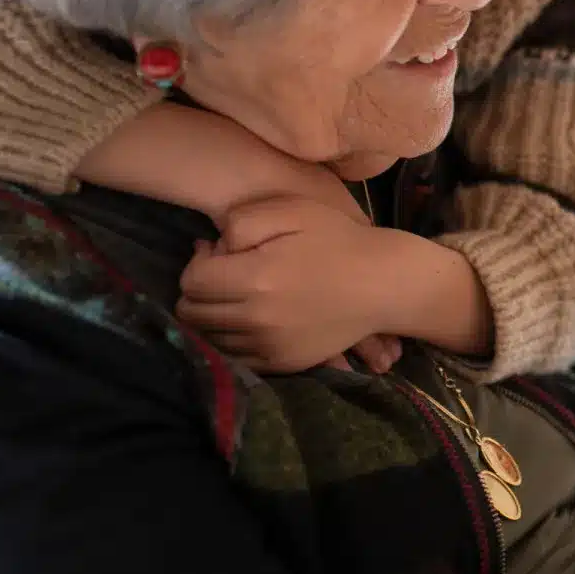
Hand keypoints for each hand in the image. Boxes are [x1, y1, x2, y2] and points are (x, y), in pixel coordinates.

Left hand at [177, 196, 485, 372]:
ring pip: (209, 336)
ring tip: (241, 295)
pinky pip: (235, 356)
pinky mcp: (282, 363)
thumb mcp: (292, 210)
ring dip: (215, 315)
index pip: (190, 281)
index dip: (200, 262)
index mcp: (256, 278)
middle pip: (192, 312)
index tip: (221, 252)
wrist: (384, 284)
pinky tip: (255, 317)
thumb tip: (210, 248)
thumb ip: (241, 221)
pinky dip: (234, 338)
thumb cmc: (338, 239)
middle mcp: (256, 318)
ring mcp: (269, 345)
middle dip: (200, 290)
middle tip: (228, 273)